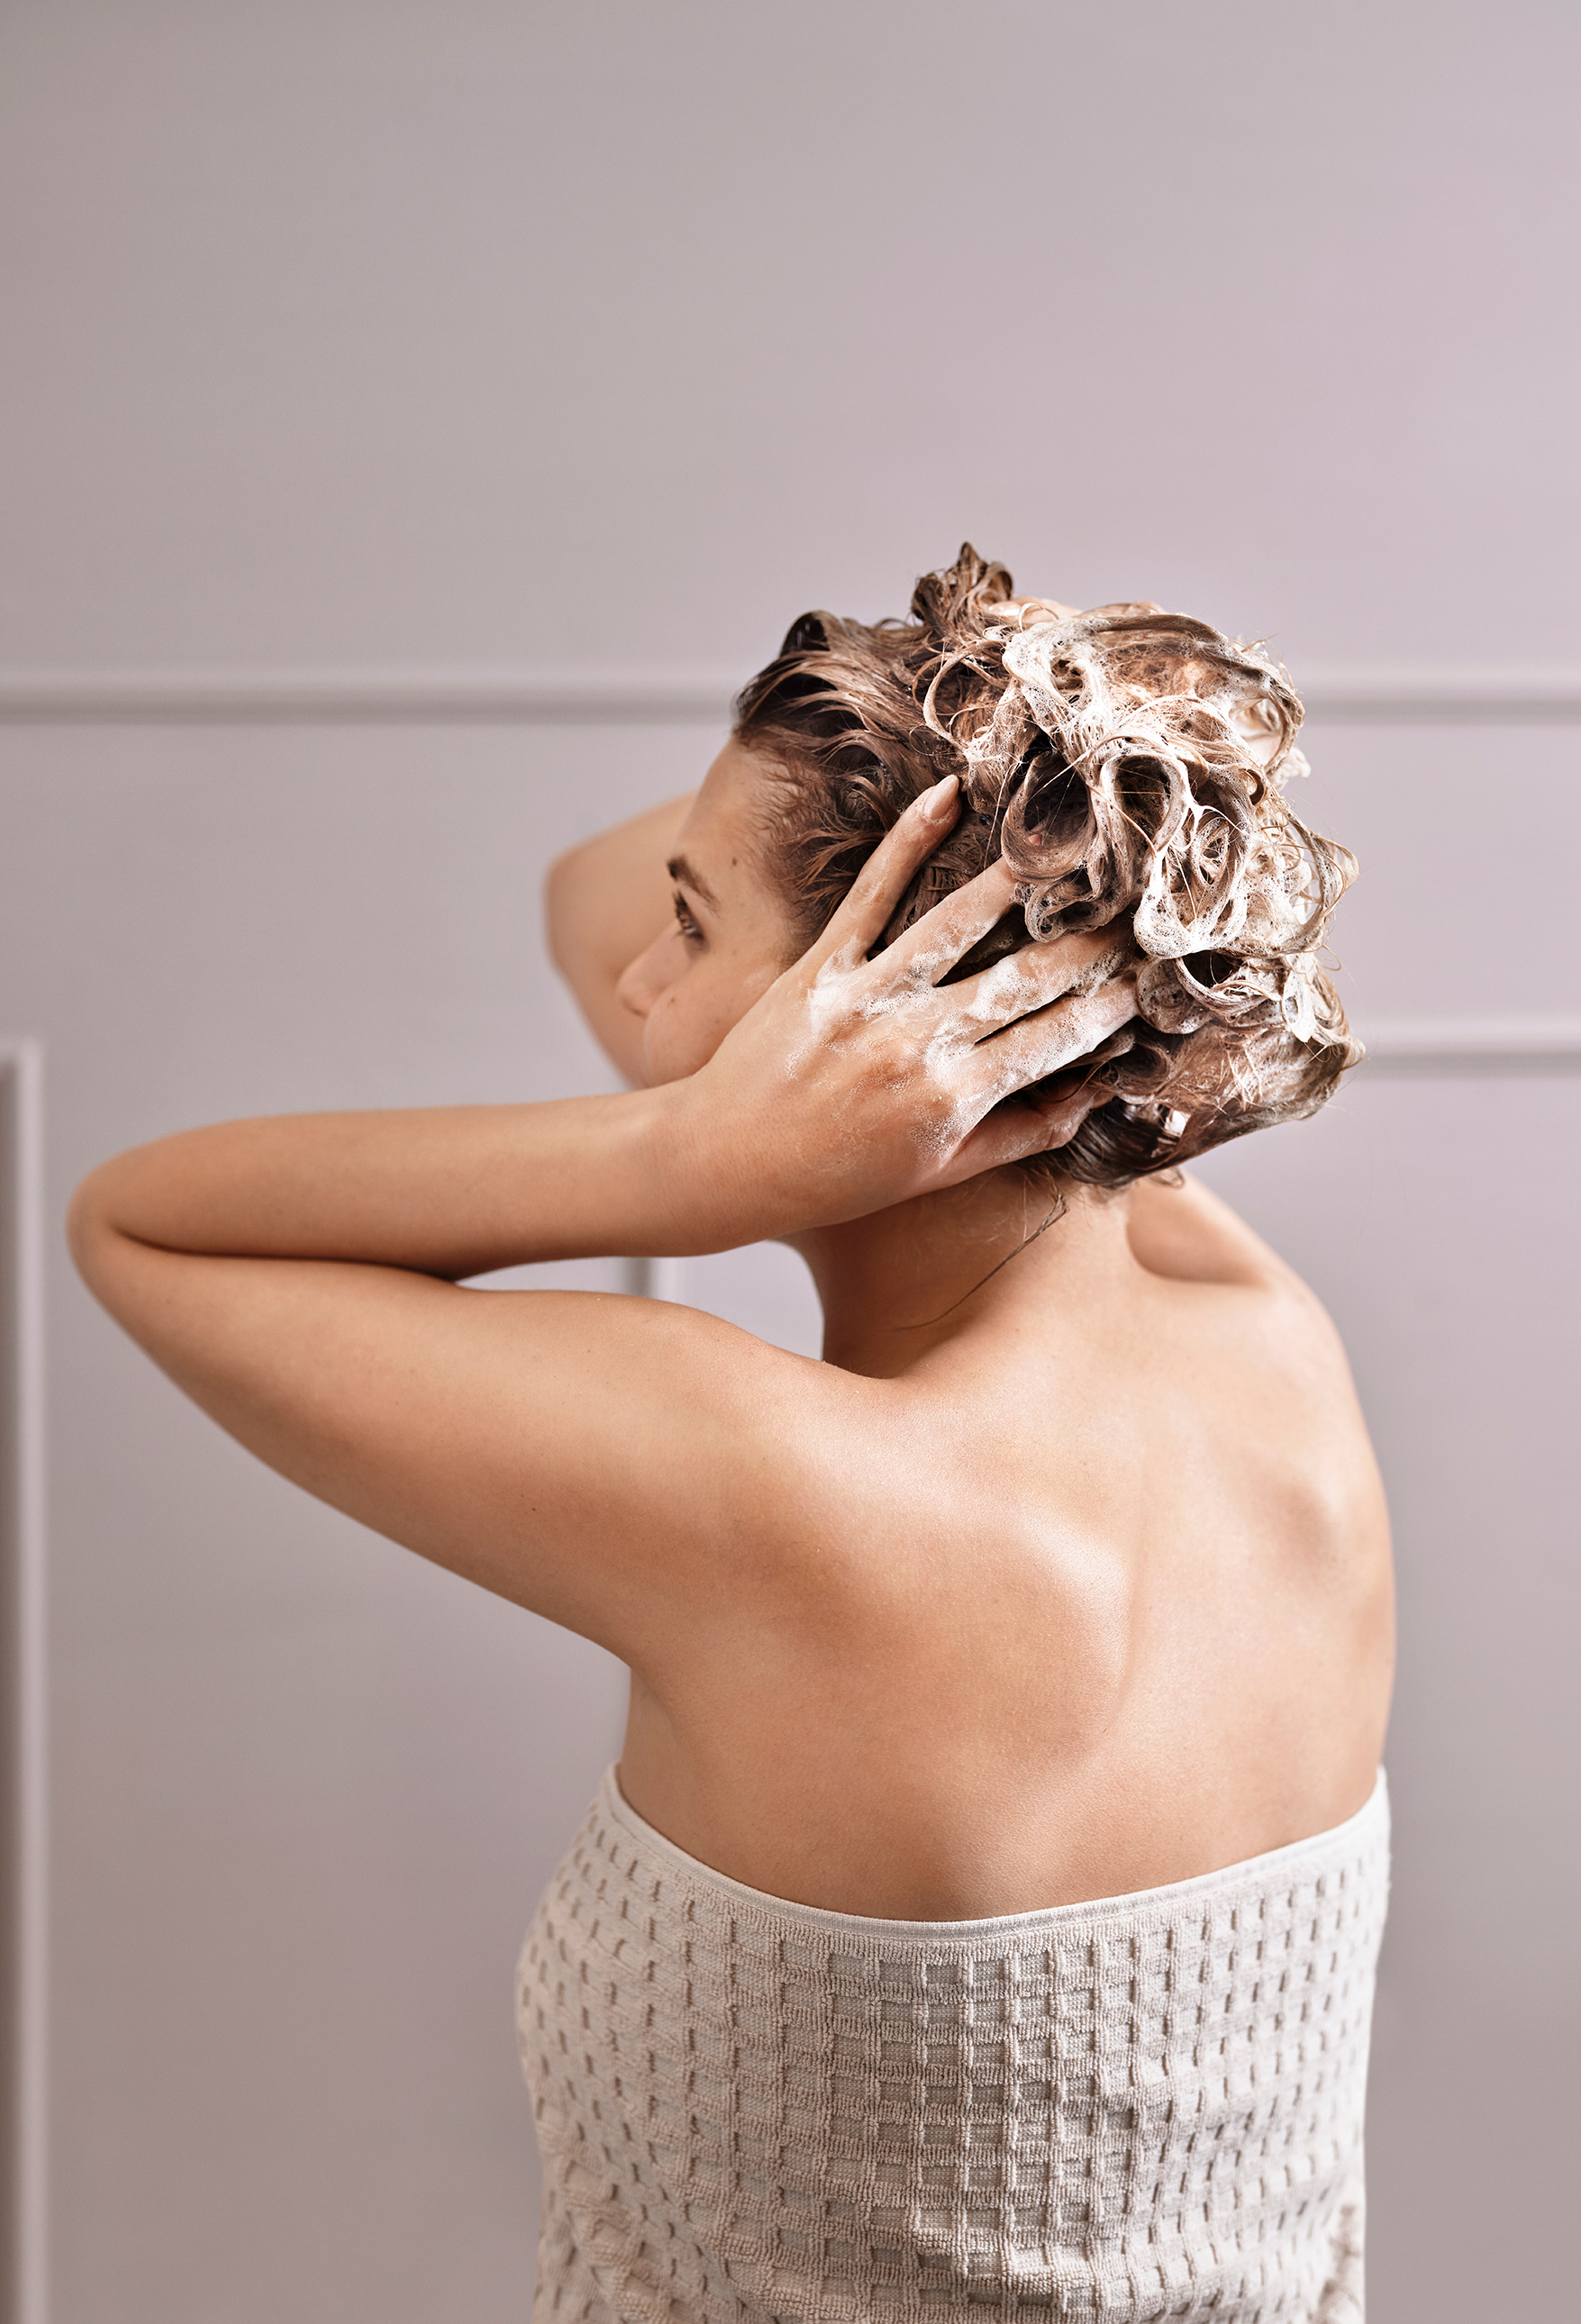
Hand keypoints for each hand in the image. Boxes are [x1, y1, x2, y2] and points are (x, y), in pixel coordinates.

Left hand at [661, 777, 1137, 1242]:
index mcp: (953, 1099)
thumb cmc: (837, 1177)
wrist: (725, 1163)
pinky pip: (871, 894)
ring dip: (1017, 882)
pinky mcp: (820, 968)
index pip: (1054, 1041)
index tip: (1148, 981)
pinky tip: (948, 796)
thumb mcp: (937, 1172)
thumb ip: (1018, 1135)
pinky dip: (908, 841)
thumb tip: (1092, 1098)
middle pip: (1024, 980)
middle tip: (1133, 913)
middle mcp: (918, 1044)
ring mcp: (867, 999)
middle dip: (1088, 946)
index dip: (1108, 1008)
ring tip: (1064, 849)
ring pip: (958, 924)